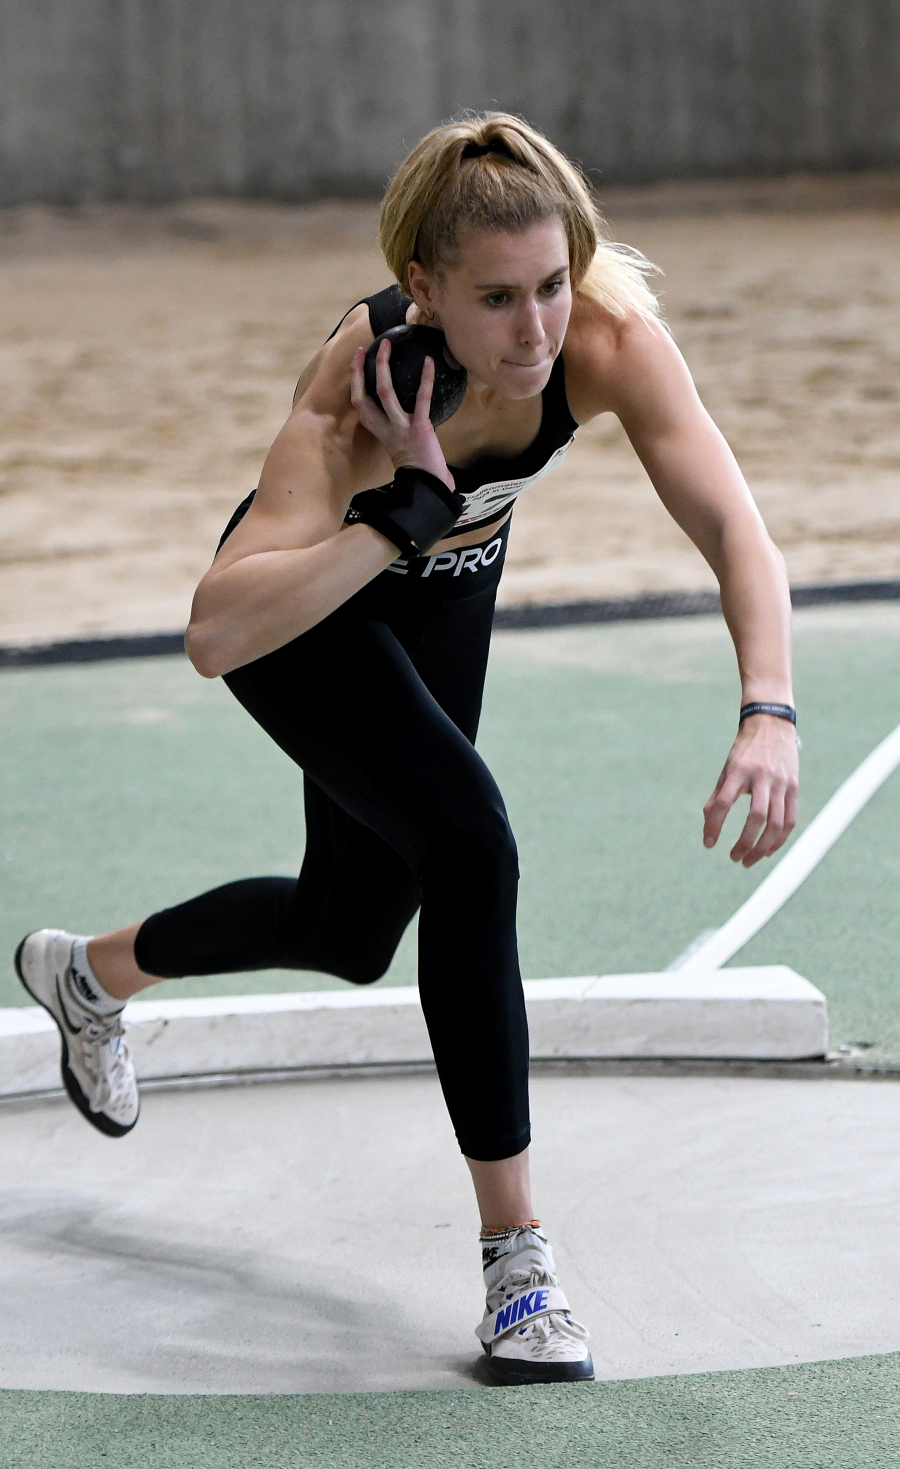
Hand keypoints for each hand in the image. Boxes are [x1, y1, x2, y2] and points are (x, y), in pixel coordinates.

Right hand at [350, 341, 453, 489]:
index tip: (357, 361)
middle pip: (366, 396)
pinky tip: (429, 362)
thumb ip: (398, 427)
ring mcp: (401, 427)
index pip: (359, 404)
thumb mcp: (401, 444)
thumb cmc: (418, 466)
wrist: (428, 485)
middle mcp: (386, 428)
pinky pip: (422, 399)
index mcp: (379, 431)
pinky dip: (426, 379)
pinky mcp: (420, 428)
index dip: (356, 381)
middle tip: (365, 349)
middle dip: (361, 371)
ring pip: (386, 393)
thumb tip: (408, 408)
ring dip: (384, 367)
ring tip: (387, 346)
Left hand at [702, 714, 798, 866]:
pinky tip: (767, 851)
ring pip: (776, 823)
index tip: (709, 843)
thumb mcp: (727, 768)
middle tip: (733, 858)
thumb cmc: (744, 750)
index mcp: (738, 770)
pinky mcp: (794, 787)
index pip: (723, 803)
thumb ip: (717, 795)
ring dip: (762, 847)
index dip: (714, 825)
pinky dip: (780, 839)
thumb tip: (709, 825)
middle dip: (744, 843)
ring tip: (748, 860)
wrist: (771, 724)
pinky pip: (790, 819)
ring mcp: (781, 782)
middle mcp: (761, 776)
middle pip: (756, 817)